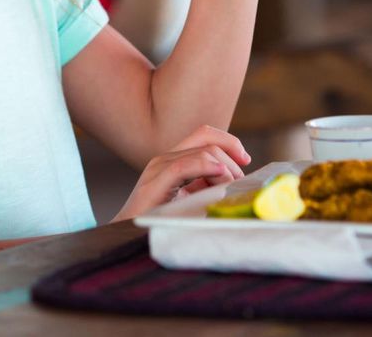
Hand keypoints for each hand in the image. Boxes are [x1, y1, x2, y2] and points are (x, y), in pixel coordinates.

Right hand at [111, 125, 250, 222]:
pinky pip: (184, 166)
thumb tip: (237, 183)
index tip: (245, 161)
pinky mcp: (154, 184)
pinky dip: (206, 167)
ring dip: (224, 170)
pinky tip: (220, 176)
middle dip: (231, 161)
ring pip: (202, 152)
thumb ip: (206, 186)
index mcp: (173, 160)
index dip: (229, 142)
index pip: (204, 134)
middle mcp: (165, 159)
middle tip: (238, 186)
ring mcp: (158, 169)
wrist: (126, 237)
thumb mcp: (190, 200)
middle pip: (207, 140)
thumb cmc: (160, 223)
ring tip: (228, 191)